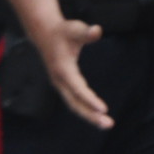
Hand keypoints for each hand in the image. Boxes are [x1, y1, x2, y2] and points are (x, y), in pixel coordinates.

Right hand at [34, 14, 111, 128]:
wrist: (44, 33)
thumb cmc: (62, 31)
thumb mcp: (74, 28)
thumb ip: (86, 32)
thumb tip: (97, 31)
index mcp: (63, 69)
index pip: (78, 89)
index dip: (90, 100)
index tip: (104, 110)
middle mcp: (60, 81)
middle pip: (75, 103)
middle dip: (91, 115)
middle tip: (108, 124)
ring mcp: (60, 85)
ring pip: (74, 105)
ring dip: (89, 116)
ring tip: (106, 124)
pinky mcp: (63, 85)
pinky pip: (74, 101)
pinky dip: (85, 110)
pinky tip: (97, 115)